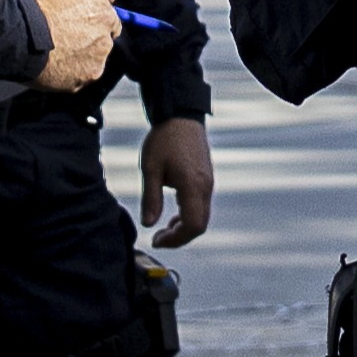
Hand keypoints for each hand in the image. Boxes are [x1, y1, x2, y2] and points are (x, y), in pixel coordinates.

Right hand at [29, 0, 122, 91]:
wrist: (20, 36)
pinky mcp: (92, 71)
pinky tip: (56, 65)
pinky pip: (87, 72)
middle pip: (107, 27)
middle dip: (91, 31)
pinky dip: (75, 71)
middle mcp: (107, 18)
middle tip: (65, 35)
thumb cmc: (29, 10)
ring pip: (98, 52)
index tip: (86, 10)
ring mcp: (101, 48)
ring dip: (84, 53)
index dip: (95, 4)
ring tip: (56, 51)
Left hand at [141, 117, 218, 246]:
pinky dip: (189, 215)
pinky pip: (201, 205)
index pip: (193, 225)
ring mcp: (208, 183)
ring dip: (184, 227)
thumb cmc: (165, 140)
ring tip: (163, 228)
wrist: (181, 116)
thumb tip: (148, 224)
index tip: (156, 240)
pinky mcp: (206, 179)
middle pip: (200, 225)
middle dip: (180, 237)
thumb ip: (151, 198)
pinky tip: (174, 214)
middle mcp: (205, 187)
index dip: (176, 239)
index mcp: (193, 186)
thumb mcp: (151, 169)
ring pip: (202, 216)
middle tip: (158, 238)